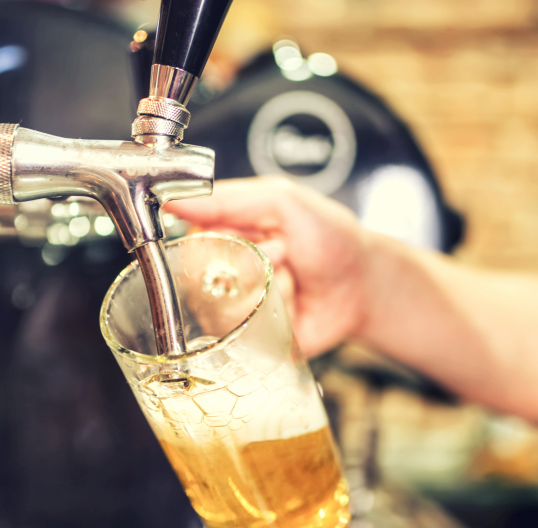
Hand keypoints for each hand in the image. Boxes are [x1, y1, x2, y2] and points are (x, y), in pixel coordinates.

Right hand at [165, 176, 370, 356]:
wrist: (365, 285)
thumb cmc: (329, 238)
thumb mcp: (281, 201)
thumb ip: (227, 199)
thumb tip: (172, 202)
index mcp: (223, 231)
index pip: (187, 239)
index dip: (214, 238)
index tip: (247, 234)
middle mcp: (222, 270)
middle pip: (198, 275)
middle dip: (248, 262)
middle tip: (282, 251)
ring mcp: (233, 306)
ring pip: (218, 305)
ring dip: (266, 286)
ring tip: (292, 276)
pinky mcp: (248, 338)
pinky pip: (239, 332)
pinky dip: (274, 313)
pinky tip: (293, 303)